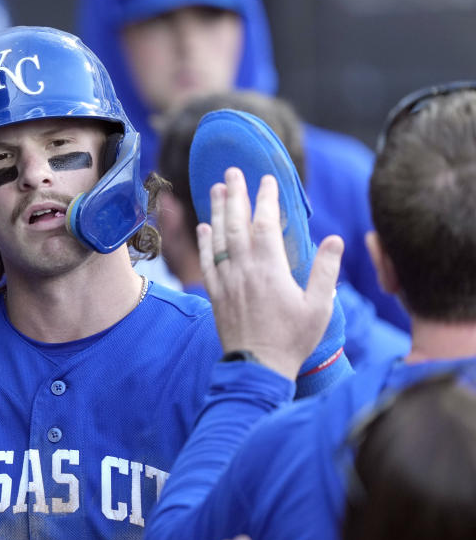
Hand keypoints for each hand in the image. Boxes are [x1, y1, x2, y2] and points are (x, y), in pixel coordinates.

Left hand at [198, 167, 343, 379]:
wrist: (258, 368)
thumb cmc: (293, 339)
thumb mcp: (319, 306)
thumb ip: (325, 270)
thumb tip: (335, 238)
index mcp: (270, 269)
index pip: (265, 224)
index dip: (265, 199)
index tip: (267, 179)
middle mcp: (244, 270)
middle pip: (237, 224)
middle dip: (235, 195)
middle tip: (232, 171)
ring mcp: (226, 281)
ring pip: (219, 239)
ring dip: (217, 211)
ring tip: (216, 189)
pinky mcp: (216, 294)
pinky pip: (207, 262)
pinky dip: (205, 242)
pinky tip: (204, 227)